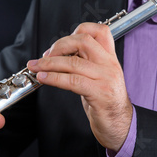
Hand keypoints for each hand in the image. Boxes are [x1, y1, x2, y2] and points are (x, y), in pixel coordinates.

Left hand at [27, 23, 132, 151]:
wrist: (120, 126)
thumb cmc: (105, 102)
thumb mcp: (98, 77)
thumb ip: (84, 64)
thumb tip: (58, 55)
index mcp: (110, 58)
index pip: (100, 31)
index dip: (78, 30)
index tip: (61, 43)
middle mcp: (109, 65)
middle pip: (83, 41)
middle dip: (59, 45)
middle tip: (45, 56)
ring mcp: (106, 78)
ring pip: (73, 62)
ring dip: (49, 64)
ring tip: (35, 67)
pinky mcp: (99, 93)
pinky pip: (72, 81)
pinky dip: (53, 78)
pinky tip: (43, 78)